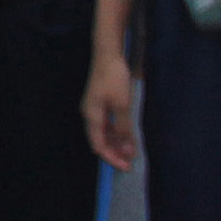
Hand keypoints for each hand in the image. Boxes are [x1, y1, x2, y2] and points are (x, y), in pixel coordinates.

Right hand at [81, 51, 137, 171]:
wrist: (108, 53)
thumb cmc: (114, 79)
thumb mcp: (122, 106)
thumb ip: (124, 129)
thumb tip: (128, 151)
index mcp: (92, 117)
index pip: (99, 146)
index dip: (112, 158)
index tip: (126, 166)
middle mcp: (90, 114)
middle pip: (100, 140)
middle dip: (115, 152)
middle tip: (130, 161)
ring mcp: (94, 107)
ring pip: (104, 132)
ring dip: (116, 142)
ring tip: (130, 149)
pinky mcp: (100, 101)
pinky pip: (107, 122)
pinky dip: (116, 130)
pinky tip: (126, 133)